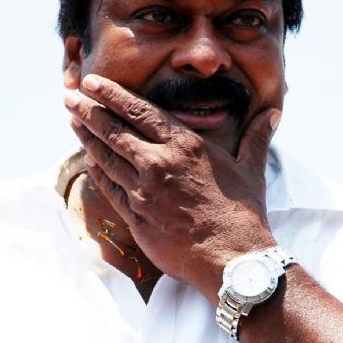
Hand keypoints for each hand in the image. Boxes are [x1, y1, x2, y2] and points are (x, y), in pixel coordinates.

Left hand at [64, 74, 280, 301]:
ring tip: (73, 122)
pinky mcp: (136, 217)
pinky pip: (109, 189)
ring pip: (106, 158)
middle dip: (88, 112)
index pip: (140, 111)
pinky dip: (97, 172)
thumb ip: (256, 137)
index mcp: (185, 145)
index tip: (92, 83)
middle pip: (114, 130)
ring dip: (86, 138)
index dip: (112, 95)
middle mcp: (159, 163)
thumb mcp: (251, 169)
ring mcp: (144, 191)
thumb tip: (273, 113)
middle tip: (69, 98)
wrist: (233, 259)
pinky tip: (89, 161)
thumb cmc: (244, 214)